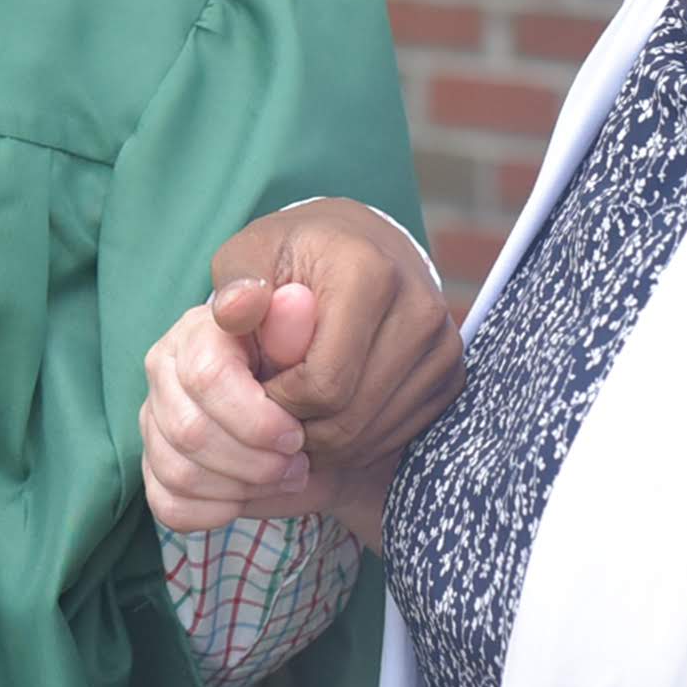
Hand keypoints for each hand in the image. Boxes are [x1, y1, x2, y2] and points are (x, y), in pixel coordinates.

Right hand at [141, 282, 331, 532]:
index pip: (205, 378)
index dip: (255, 419)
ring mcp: (154, 417)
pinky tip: (243, 499)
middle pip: (189, 431)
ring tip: (280, 478)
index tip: (295, 434)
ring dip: (239, 488)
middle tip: (296, 463)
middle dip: (253, 462)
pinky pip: (167, 503)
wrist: (315, 425)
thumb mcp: (317, 352)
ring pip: (177, 471)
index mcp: (200, 330)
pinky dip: (211, 512)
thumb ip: (300, 330)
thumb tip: (294, 299)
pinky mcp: (154, 464)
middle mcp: (164, 368)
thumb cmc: (311, 382)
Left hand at [206, 199, 459, 473]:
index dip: (280, 401)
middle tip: (271, 406)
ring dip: (327, 439)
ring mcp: (444, 344)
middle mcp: (420, 308)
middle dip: (301, 426)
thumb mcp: (250, 255)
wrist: (358, 245)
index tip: (257, 383)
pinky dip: (358, 441)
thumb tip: (233, 312)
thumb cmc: (292, 255)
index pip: (323, 384)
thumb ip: (235, 286)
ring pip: (376, 434)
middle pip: (352, 417)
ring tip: (295, 408)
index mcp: (369, 272)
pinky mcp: (452, 373)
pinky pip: (400, 436)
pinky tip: (328, 414)